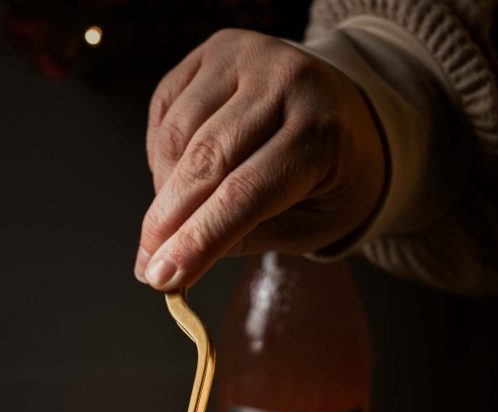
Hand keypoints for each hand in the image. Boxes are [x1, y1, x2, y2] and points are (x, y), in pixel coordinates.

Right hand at [135, 30, 385, 289]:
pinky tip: (177, 178)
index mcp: (321, 135)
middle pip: (206, 162)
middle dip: (167, 222)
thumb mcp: (309, 226)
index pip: (245, 194)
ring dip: (163, 190)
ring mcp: (249, 56)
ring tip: (173, 222)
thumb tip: (175, 263)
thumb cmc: (330, 179)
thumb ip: (245, 240)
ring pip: (177, 135)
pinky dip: (162, 155)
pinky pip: (167, 111)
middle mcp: (286, 82)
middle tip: (149, 266)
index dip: (198, 240)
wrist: (349, 112)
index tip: (163, 278)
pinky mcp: (217, 48)